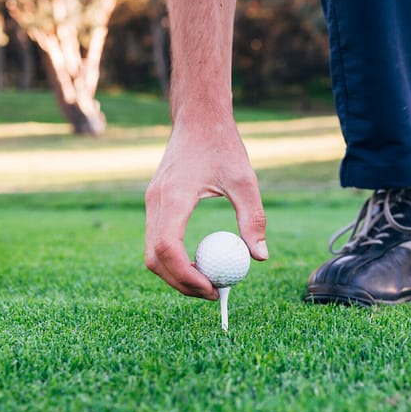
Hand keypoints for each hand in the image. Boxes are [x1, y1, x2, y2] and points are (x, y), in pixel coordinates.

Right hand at [144, 118, 268, 298]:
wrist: (198, 118)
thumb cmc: (222, 145)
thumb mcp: (245, 180)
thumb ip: (253, 218)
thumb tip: (259, 257)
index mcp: (174, 197)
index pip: (168, 248)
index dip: (186, 275)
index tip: (212, 288)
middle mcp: (156, 203)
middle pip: (154, 258)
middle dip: (180, 283)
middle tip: (213, 293)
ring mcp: (152, 204)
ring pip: (151, 253)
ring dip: (176, 274)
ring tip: (208, 281)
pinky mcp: (155, 204)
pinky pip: (157, 241)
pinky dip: (173, 260)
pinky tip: (199, 262)